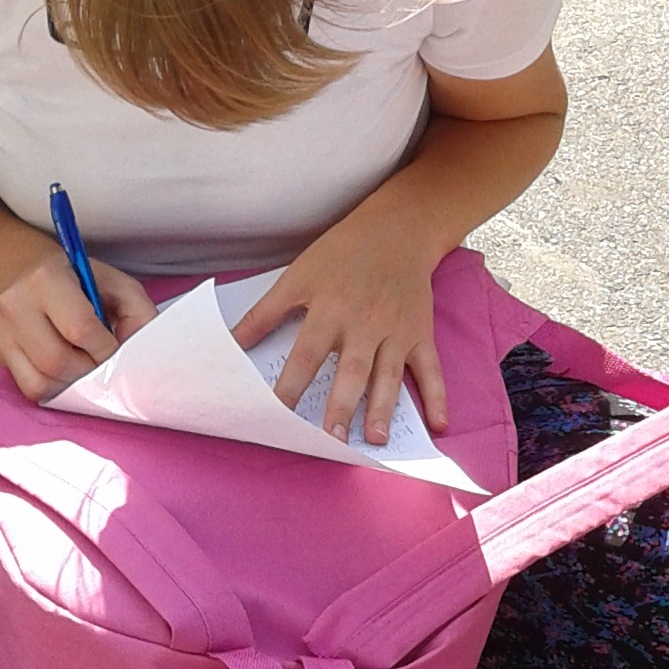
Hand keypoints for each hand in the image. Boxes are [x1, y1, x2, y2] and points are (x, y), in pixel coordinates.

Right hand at [0, 253, 156, 402]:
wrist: (34, 277)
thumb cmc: (84, 284)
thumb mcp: (119, 286)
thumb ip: (139, 315)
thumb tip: (136, 355)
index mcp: (47, 279)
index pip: (79, 328)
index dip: (105, 349)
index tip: (116, 350)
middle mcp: (16, 304)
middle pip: (56, 360)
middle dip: (89, 372)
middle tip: (103, 365)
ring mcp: (2, 331)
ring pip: (41, 381)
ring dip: (74, 384)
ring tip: (87, 368)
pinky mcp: (0, 353)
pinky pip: (30, 388)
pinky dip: (57, 389)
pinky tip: (69, 375)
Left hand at [229, 204, 445, 443]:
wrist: (397, 229)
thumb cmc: (341, 253)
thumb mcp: (298, 275)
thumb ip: (264, 313)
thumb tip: (229, 343)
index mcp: (330, 309)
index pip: (307, 355)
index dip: (290, 385)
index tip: (276, 415)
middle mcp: (365, 322)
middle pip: (352, 370)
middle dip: (343, 405)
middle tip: (333, 439)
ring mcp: (397, 330)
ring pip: (390, 374)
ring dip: (385, 407)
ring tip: (377, 439)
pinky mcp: (421, 332)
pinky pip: (431, 368)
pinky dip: (438, 396)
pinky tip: (438, 425)